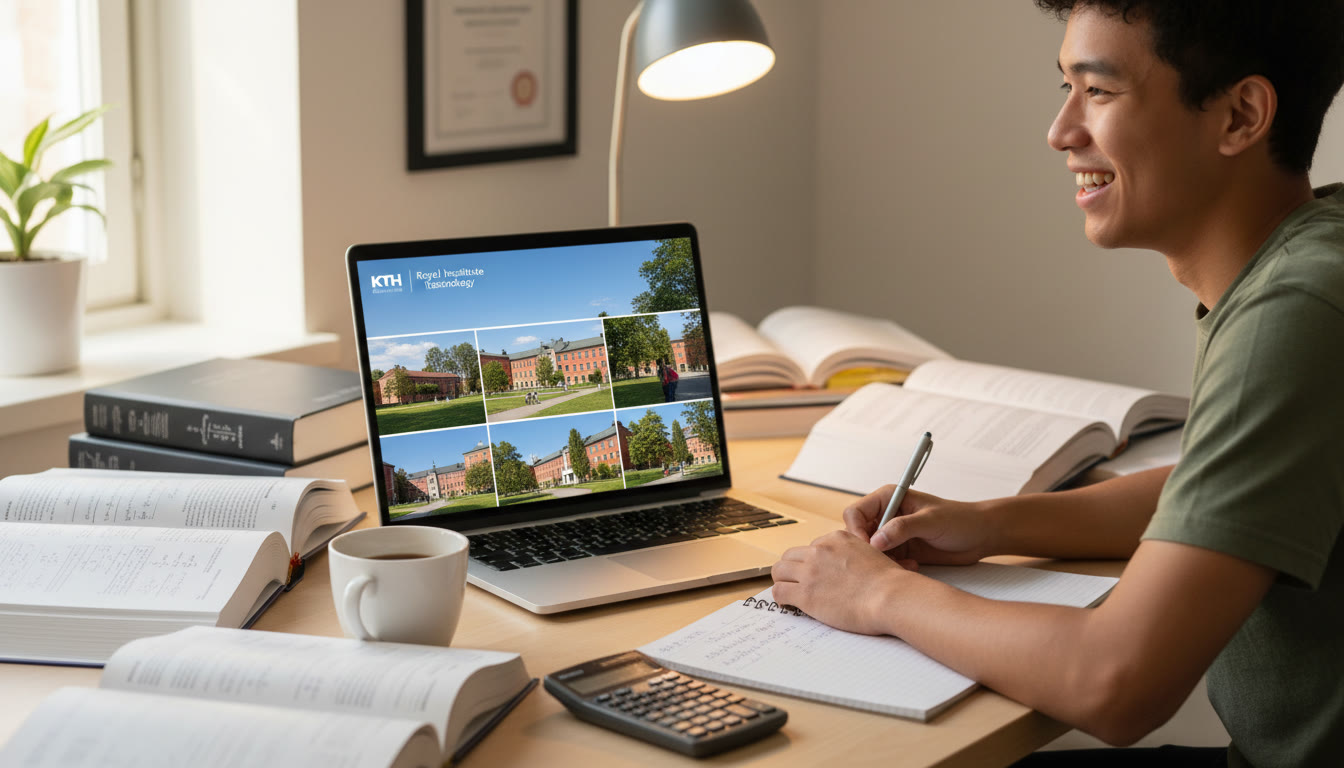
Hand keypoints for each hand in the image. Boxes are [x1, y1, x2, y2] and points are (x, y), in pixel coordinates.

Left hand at [770, 530, 910, 634]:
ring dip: (783, 581)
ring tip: (790, 592)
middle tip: (798, 583)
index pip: (812, 547)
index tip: (817, 574)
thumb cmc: (889, 582)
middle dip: (793, 569)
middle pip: (790, 556)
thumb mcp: (871, 554)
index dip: (812, 562)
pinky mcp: (805, 593)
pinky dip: (781, 598)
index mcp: (836, 539)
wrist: (890, 596)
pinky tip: (789, 604)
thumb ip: (854, 555)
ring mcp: (810, 571)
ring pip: (779, 570)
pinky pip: (779, 591)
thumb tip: (851, 567)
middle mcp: (820, 550)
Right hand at [843, 486, 992, 565]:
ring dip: (883, 561)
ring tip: (906, 564)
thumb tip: (876, 541)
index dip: (856, 531)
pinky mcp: (901, 550)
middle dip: (869, 550)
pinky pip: (885, 562)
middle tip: (886, 561)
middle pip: (859, 534)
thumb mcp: (931, 521)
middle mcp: (887, 515)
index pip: (856, 513)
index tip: (868, 548)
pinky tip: (913, 566)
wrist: (981, 536)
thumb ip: (903, 528)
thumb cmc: (960, 520)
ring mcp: (893, 534)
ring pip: (871, 552)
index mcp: (889, 498)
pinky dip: (894, 568)